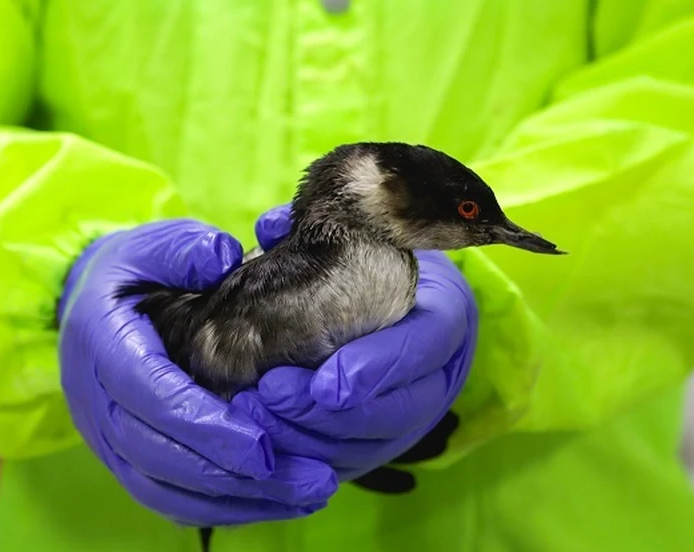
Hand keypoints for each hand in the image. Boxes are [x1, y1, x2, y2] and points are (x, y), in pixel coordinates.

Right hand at [57, 220, 336, 526]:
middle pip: (161, 456)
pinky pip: (166, 497)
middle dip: (235, 475)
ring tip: (305, 496)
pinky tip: (272, 503)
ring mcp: (107, 439)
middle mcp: (96, 403)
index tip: (264, 447)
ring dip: (236, 501)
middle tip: (309, 480)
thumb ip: (184, 249)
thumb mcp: (150, 244)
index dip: (206, 427)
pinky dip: (218, 508)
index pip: (152, 397)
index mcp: (103, 346)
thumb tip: (222, 260)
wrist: (83, 307)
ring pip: (165, 488)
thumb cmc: (129, 273)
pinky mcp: (124, 459)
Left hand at [233, 205, 477, 490]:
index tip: (327, 381)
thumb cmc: (368, 259)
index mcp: (441, 313)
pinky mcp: (379, 440)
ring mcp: (411, 413)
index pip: (427, 344)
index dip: (381, 367)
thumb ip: (317, 231)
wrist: (390, 299)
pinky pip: (348, 463)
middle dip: (330, 413)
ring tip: (253, 414)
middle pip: (400, 410)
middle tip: (269, 394)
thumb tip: (271, 229)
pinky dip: (303, 456)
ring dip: (309, 439)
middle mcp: (436, 372)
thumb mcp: (354, 236)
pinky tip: (260, 438)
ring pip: (372, 445)